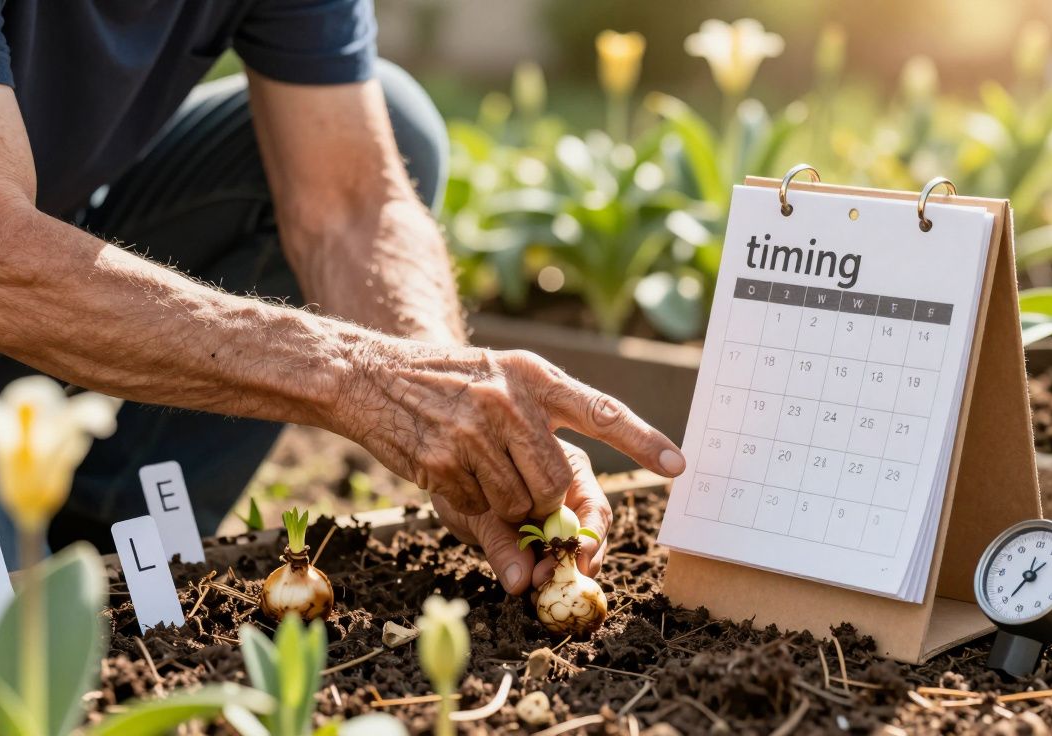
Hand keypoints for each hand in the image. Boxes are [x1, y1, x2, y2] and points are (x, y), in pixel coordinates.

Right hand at [334, 336, 684, 520]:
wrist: (373, 375)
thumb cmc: (449, 387)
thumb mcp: (497, 393)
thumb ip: (538, 445)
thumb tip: (561, 519)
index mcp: (533, 375)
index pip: (600, 410)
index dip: (642, 440)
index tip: (678, 465)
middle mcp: (509, 399)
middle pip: (556, 482)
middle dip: (544, 501)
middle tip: (518, 486)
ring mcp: (474, 430)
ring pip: (519, 504)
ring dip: (504, 505)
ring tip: (475, 465)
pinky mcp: (443, 461)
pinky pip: (478, 510)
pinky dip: (470, 504)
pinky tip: (449, 469)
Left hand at [434, 440, 610, 593]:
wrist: (449, 485)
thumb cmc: (464, 481)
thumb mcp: (479, 511)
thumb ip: (501, 542)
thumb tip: (522, 581)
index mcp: (565, 470)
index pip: (594, 509)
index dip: (587, 539)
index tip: (573, 564)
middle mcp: (570, 495)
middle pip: (590, 536)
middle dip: (574, 564)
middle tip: (546, 584)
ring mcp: (559, 520)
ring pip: (574, 554)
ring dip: (558, 575)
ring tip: (533, 590)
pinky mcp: (545, 542)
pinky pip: (554, 563)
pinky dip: (544, 578)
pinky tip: (528, 588)